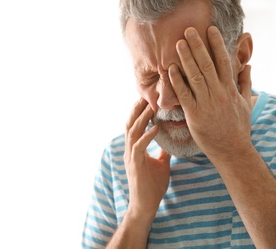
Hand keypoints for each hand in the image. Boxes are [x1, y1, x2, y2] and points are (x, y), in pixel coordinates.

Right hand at [124, 98, 170, 215]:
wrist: (145, 205)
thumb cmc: (152, 186)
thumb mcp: (161, 164)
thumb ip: (162, 152)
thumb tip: (170, 142)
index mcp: (135, 149)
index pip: (135, 126)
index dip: (140, 112)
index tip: (148, 99)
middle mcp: (130, 150)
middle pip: (130, 124)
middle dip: (137, 109)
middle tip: (145, 95)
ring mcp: (131, 157)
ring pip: (132, 132)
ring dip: (141, 118)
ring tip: (150, 106)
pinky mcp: (135, 165)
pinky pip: (139, 147)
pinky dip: (147, 136)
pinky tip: (155, 128)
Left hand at [168, 26, 251, 159]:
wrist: (231, 150)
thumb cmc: (238, 127)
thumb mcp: (245, 103)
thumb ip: (245, 83)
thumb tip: (248, 66)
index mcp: (230, 89)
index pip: (223, 61)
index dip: (216, 44)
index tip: (210, 30)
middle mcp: (219, 93)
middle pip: (207, 65)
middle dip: (198, 46)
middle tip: (189, 30)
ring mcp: (206, 104)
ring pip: (195, 77)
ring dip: (186, 59)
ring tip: (178, 44)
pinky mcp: (195, 115)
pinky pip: (184, 95)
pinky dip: (177, 81)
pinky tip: (170, 69)